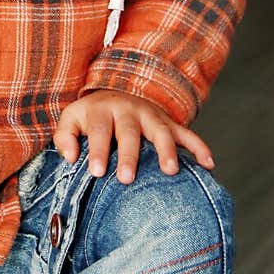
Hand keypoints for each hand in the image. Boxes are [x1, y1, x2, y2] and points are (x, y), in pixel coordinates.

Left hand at [53, 89, 213, 183]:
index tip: (97, 172)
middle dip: (130, 155)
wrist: (116, 94)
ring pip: (161, 131)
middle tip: (127, 178)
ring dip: (167, 150)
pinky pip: (187, 133)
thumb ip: (64, 137)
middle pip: (129, 132)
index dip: (98, 151)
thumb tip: (71, 157)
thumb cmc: (90, 117)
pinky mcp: (168, 122)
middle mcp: (128, 110)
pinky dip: (199, 147)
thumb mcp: (71, 119)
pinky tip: (209, 164)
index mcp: (102, 110)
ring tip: (170, 171)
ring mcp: (151, 115)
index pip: (99, 130)